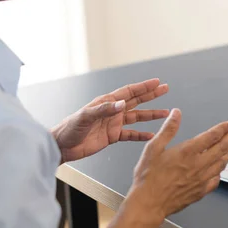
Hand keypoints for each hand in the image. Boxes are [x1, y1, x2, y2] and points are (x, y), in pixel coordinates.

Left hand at [51, 78, 169, 162]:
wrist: (62, 146)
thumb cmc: (69, 128)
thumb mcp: (85, 117)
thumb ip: (104, 110)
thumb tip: (121, 104)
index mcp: (106, 102)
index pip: (128, 92)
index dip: (143, 86)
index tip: (156, 82)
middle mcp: (112, 111)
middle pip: (136, 100)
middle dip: (151, 94)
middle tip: (165, 89)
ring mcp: (113, 123)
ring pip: (136, 117)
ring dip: (150, 115)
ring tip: (165, 113)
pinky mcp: (112, 136)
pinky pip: (130, 134)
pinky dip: (141, 135)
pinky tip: (151, 135)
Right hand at [105, 109, 227, 227]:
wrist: (148, 203)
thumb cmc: (148, 177)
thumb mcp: (153, 147)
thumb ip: (168, 129)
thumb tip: (176, 114)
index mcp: (187, 152)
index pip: (212, 136)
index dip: (223, 128)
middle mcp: (198, 165)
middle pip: (222, 148)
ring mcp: (201, 179)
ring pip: (221, 164)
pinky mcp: (200, 191)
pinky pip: (216, 180)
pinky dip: (221, 171)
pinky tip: (220, 170)